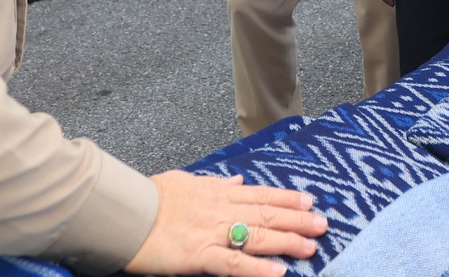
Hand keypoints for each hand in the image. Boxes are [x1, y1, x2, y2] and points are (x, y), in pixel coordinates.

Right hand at [126, 170, 325, 275]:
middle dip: (297, 219)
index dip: (287, 197)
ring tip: (312, 246)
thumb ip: (212, 182)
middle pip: (267, 214)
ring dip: (288, 241)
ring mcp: (212, 233)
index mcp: (216, 192)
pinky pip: (235, 264)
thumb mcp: (184, 180)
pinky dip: (259, 269)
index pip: (260, 194)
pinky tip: (280, 272)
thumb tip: (235, 180)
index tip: (309, 200)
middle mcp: (220, 210)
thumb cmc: (149, 198)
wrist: (125, 215)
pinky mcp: (200, 258)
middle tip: (323, 224)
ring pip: (258, 236)